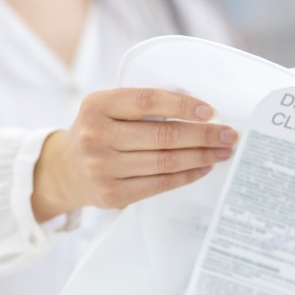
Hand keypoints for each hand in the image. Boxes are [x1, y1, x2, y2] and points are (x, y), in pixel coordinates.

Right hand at [32, 88, 237, 220]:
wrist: (64, 169)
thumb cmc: (100, 130)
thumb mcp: (109, 108)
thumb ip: (143, 105)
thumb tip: (199, 110)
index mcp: (97, 105)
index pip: (147, 101)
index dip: (182, 105)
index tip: (210, 111)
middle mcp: (95, 136)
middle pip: (162, 135)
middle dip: (203, 135)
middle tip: (229, 134)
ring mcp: (102, 168)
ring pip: (165, 162)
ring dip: (201, 157)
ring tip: (222, 152)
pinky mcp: (112, 194)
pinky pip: (159, 184)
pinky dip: (187, 176)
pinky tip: (203, 168)